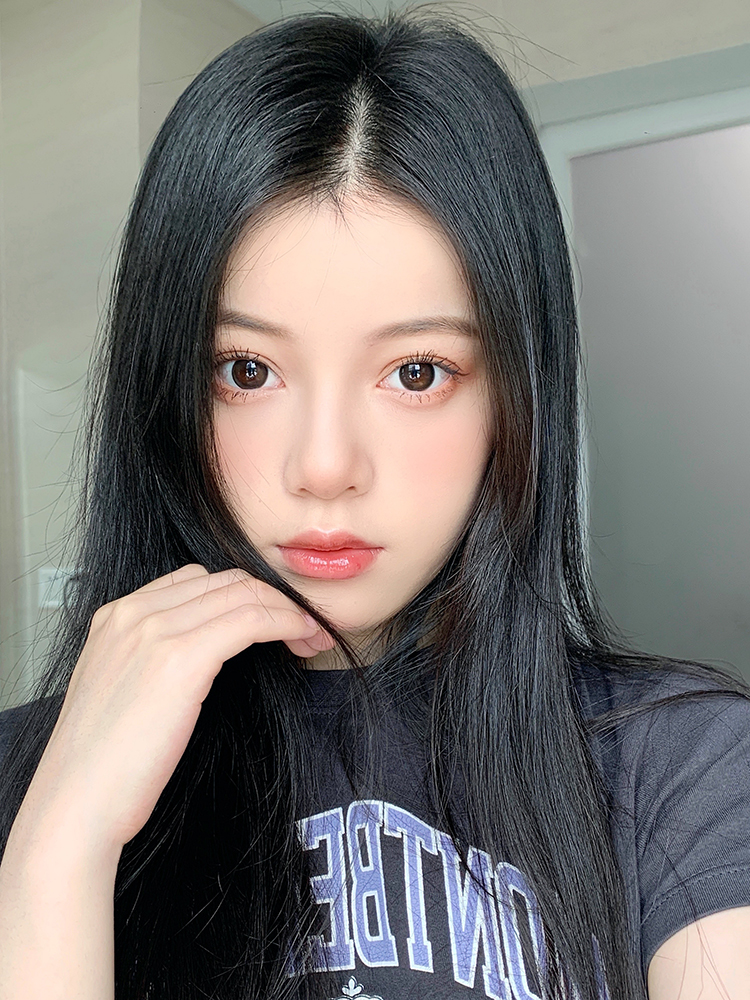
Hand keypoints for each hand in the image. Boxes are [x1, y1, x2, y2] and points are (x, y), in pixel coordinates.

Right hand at [24, 564, 334, 852]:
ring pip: (244, 593)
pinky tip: (303, 638)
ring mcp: (154, 631)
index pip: (199, 579)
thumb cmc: (104, 765)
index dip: (245, 594)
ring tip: (312, 636)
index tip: (276, 618)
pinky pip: (251, 618)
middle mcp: (133, 612)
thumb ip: (154, 658)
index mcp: (116, 615)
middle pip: (226, 580)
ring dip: (288, 610)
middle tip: (306, 627)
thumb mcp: (124, 690)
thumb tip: (211, 652)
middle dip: (273, 598)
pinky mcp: (180, 658)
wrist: (75, 806)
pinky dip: (286, 621)